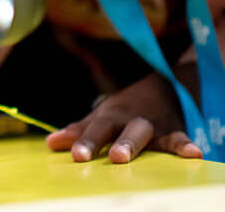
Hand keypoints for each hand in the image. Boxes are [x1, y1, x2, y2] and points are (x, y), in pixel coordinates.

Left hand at [46, 70, 202, 162]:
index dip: (83, 141)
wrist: (163, 87)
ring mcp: (148, 124)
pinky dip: (185, 145)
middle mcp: (125, 119)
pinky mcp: (173, 130)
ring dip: (130, 143)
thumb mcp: (103, 117)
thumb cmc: (125, 109)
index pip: (92, 128)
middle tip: (91, 155)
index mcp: (107, 116)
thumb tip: (50, 143)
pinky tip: (193, 153)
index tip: (75, 155)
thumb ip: (80, 130)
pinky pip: (179, 138)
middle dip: (99, 140)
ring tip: (120, 156)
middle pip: (111, 128)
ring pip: (139, 132)